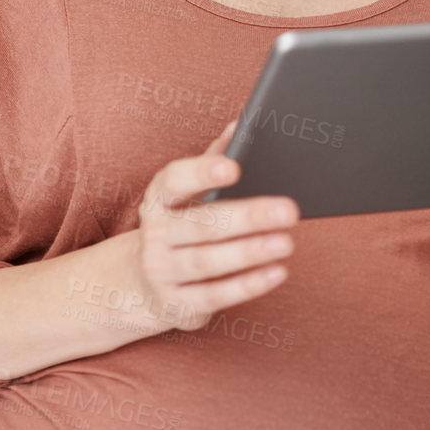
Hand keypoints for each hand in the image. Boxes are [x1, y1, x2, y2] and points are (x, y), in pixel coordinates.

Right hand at [132, 119, 299, 333]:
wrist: (140, 284)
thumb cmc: (181, 225)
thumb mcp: (188, 193)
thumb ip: (214, 160)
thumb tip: (242, 123)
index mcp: (159, 199)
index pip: (174, 181)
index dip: (202, 172)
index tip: (235, 167)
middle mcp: (156, 235)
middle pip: (203, 224)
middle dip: (248, 217)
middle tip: (290, 210)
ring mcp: (161, 272)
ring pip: (207, 261)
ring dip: (250, 252)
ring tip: (286, 242)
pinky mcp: (175, 305)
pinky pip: (214, 296)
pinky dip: (247, 285)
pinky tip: (276, 272)